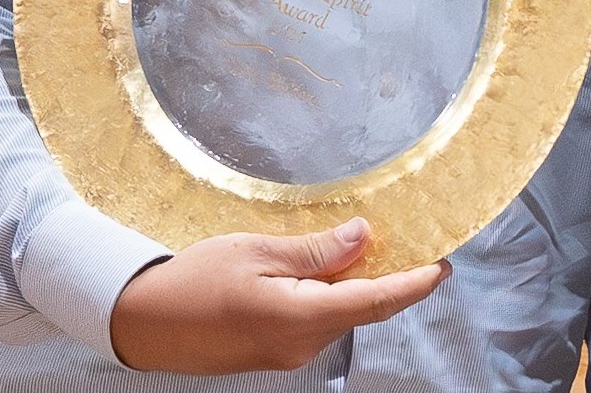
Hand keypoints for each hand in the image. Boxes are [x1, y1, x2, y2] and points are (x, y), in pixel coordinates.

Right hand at [108, 218, 449, 373]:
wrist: (147, 323)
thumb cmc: (195, 281)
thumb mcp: (256, 251)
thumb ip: (314, 250)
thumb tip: (362, 238)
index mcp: (300, 317)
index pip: (374, 300)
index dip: (413, 283)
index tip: (443, 265)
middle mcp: (303, 344)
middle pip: (362, 308)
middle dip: (391, 278)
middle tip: (414, 242)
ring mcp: (290, 353)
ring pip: (341, 314)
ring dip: (360, 285)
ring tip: (371, 247)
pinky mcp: (276, 352)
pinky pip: (319, 321)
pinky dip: (334, 296)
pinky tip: (330, 270)